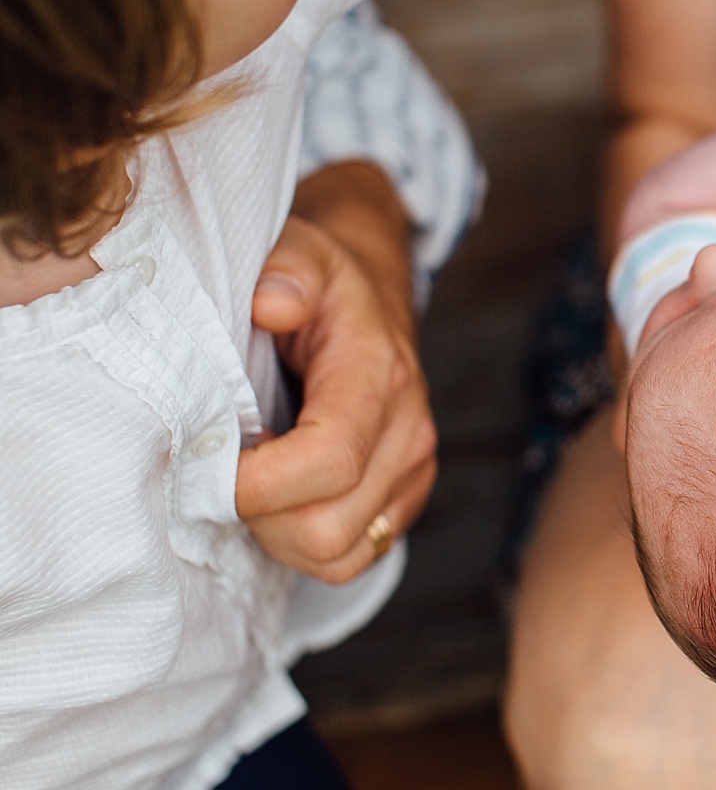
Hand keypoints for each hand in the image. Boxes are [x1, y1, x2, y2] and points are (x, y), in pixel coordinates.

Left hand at [238, 165, 436, 584]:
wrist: (372, 303)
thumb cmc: (323, 285)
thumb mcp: (302, 253)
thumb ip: (288, 269)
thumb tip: (272, 303)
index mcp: (380, 373)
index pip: (330, 458)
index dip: (257, 483)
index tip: (204, 468)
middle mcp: (410, 430)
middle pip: (326, 525)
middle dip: (256, 515)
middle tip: (218, 474)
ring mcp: (414, 471)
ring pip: (338, 553)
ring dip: (278, 535)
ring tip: (250, 485)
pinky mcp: (406, 500)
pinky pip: (351, 559)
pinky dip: (304, 546)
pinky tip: (280, 500)